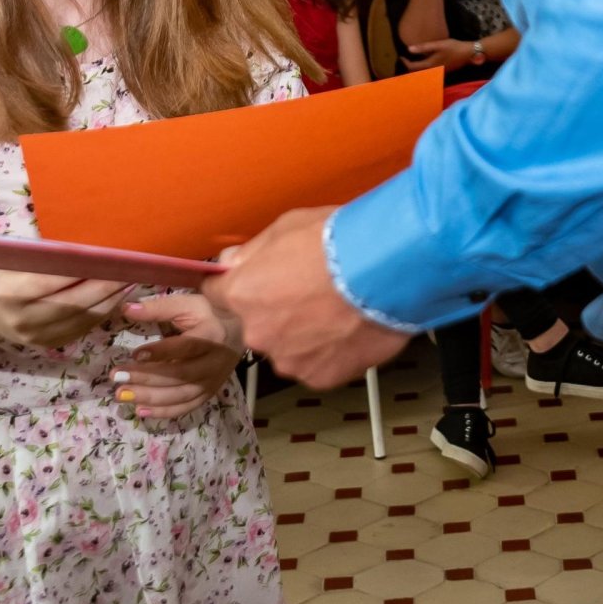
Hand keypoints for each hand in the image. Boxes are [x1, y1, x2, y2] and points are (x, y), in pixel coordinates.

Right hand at [0, 271, 133, 350]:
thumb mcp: (13, 264)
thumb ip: (44, 261)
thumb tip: (87, 250)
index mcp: (9, 292)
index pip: (50, 282)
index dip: (80, 272)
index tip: (106, 258)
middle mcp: (23, 319)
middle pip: (72, 303)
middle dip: (105, 287)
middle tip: (129, 270)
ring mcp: (37, 337)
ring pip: (82, 319)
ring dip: (110, 301)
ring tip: (130, 282)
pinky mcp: (50, 346)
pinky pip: (83, 328)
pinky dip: (103, 313)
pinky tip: (117, 298)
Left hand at [112, 293, 242, 418]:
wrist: (240, 330)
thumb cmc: (208, 313)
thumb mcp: (186, 303)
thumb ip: (158, 308)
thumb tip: (127, 309)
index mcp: (212, 335)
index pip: (185, 346)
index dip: (160, 352)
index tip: (135, 354)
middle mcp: (215, 362)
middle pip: (180, 375)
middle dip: (146, 378)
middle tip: (117, 377)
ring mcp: (214, 381)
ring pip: (181, 395)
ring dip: (150, 397)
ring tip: (122, 395)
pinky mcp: (210, 393)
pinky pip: (187, 407)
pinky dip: (164, 412)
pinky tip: (140, 410)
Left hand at [204, 206, 408, 389]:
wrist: (385, 272)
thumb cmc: (339, 243)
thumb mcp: (287, 227)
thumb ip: (253, 251)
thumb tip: (234, 261)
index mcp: (242, 294)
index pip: (217, 295)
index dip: (238, 286)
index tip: (253, 283)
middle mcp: (257, 332)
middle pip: (257, 324)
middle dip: (277, 311)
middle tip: (310, 293)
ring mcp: (288, 359)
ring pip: (287, 348)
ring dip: (304, 335)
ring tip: (336, 312)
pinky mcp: (319, 377)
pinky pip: (317, 365)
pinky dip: (329, 353)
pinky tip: (348, 329)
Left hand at [403, 38, 483, 71]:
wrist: (469, 53)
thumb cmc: (454, 48)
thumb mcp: (439, 44)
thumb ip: (424, 47)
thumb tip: (409, 49)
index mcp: (430, 65)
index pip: (413, 67)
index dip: (405, 63)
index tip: (401, 57)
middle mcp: (433, 71)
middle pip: (417, 73)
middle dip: (409, 69)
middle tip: (404, 61)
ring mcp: (438, 72)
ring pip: (423, 74)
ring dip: (416, 70)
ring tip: (411, 63)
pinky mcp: (443, 71)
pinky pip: (429, 73)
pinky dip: (423, 70)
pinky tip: (423, 64)